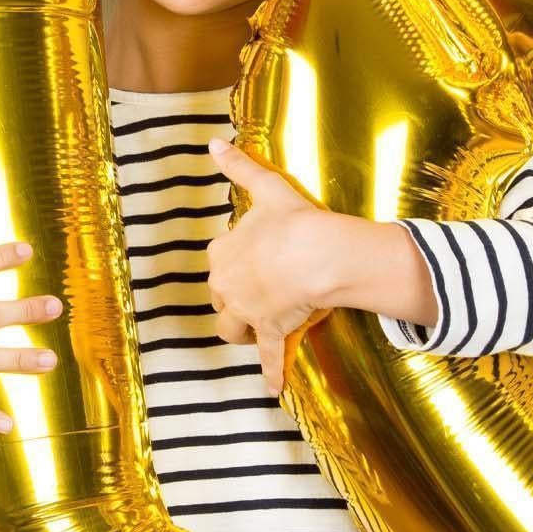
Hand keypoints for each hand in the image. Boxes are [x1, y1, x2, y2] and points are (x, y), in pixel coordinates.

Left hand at [206, 137, 339, 394]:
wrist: (318, 254)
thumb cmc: (293, 222)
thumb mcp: (267, 189)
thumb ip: (239, 167)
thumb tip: (214, 143)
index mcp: (223, 254)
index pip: (217, 259)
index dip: (233, 258)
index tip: (250, 256)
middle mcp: (228, 287)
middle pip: (221, 296)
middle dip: (234, 295)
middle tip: (257, 289)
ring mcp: (249, 313)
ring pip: (233, 328)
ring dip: (241, 329)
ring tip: (254, 329)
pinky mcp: (273, 332)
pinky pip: (271, 357)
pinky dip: (272, 373)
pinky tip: (274, 388)